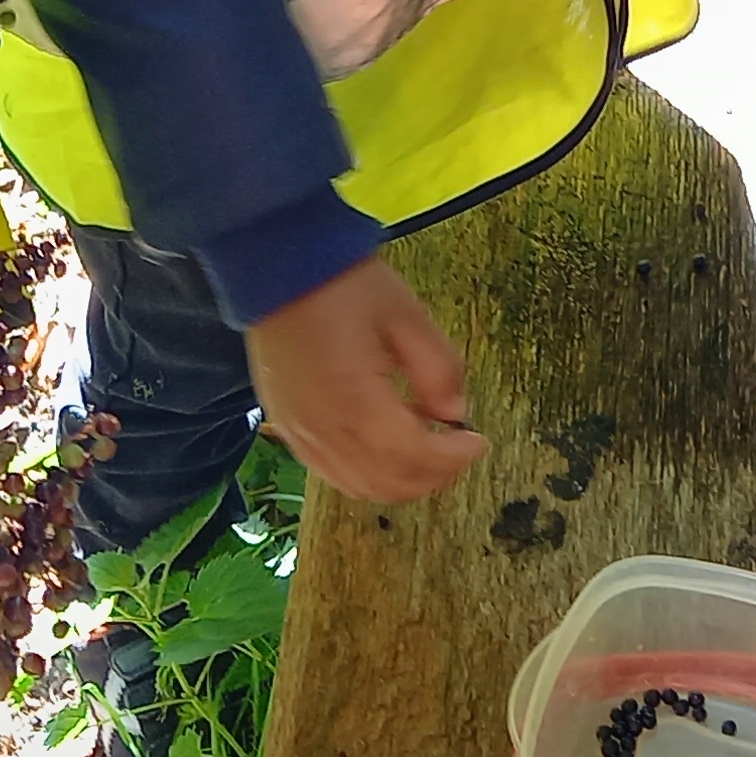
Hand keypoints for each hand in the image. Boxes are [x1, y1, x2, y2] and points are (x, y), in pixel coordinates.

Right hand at [244, 258, 485, 504]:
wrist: (280, 269)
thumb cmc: (340, 286)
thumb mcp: (406, 315)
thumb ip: (438, 369)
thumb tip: (454, 412)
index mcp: (355, 402)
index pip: (414, 456)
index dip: (453, 458)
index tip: (476, 441)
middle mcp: (324, 430)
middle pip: (388, 483)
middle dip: (432, 475)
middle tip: (457, 451)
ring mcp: (301, 434)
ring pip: (359, 487)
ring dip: (401, 480)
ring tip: (426, 450)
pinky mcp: (288, 427)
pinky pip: (331, 473)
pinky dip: (367, 474)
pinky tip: (384, 447)